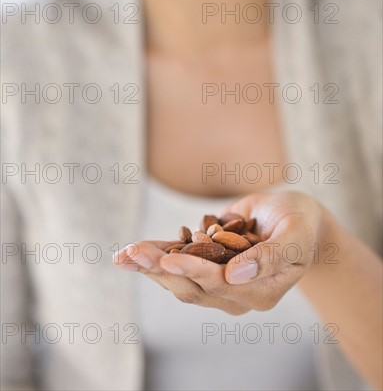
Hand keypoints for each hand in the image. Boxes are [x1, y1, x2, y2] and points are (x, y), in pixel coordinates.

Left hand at [113, 191, 325, 313]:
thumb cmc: (301, 223)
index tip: (169, 259)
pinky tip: (133, 254)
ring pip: (181, 280)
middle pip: (193, 286)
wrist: (297, 219)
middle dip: (161, 269)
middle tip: (132, 254)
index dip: (194, 271)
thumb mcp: (296, 234)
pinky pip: (181, 264)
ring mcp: (222, 281)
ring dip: (151, 267)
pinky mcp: (210, 265)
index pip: (221, 284)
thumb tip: (236, 274)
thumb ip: (272, 256)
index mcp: (261, 290)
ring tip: (124, 255)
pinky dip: (157, 257)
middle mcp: (237, 292)